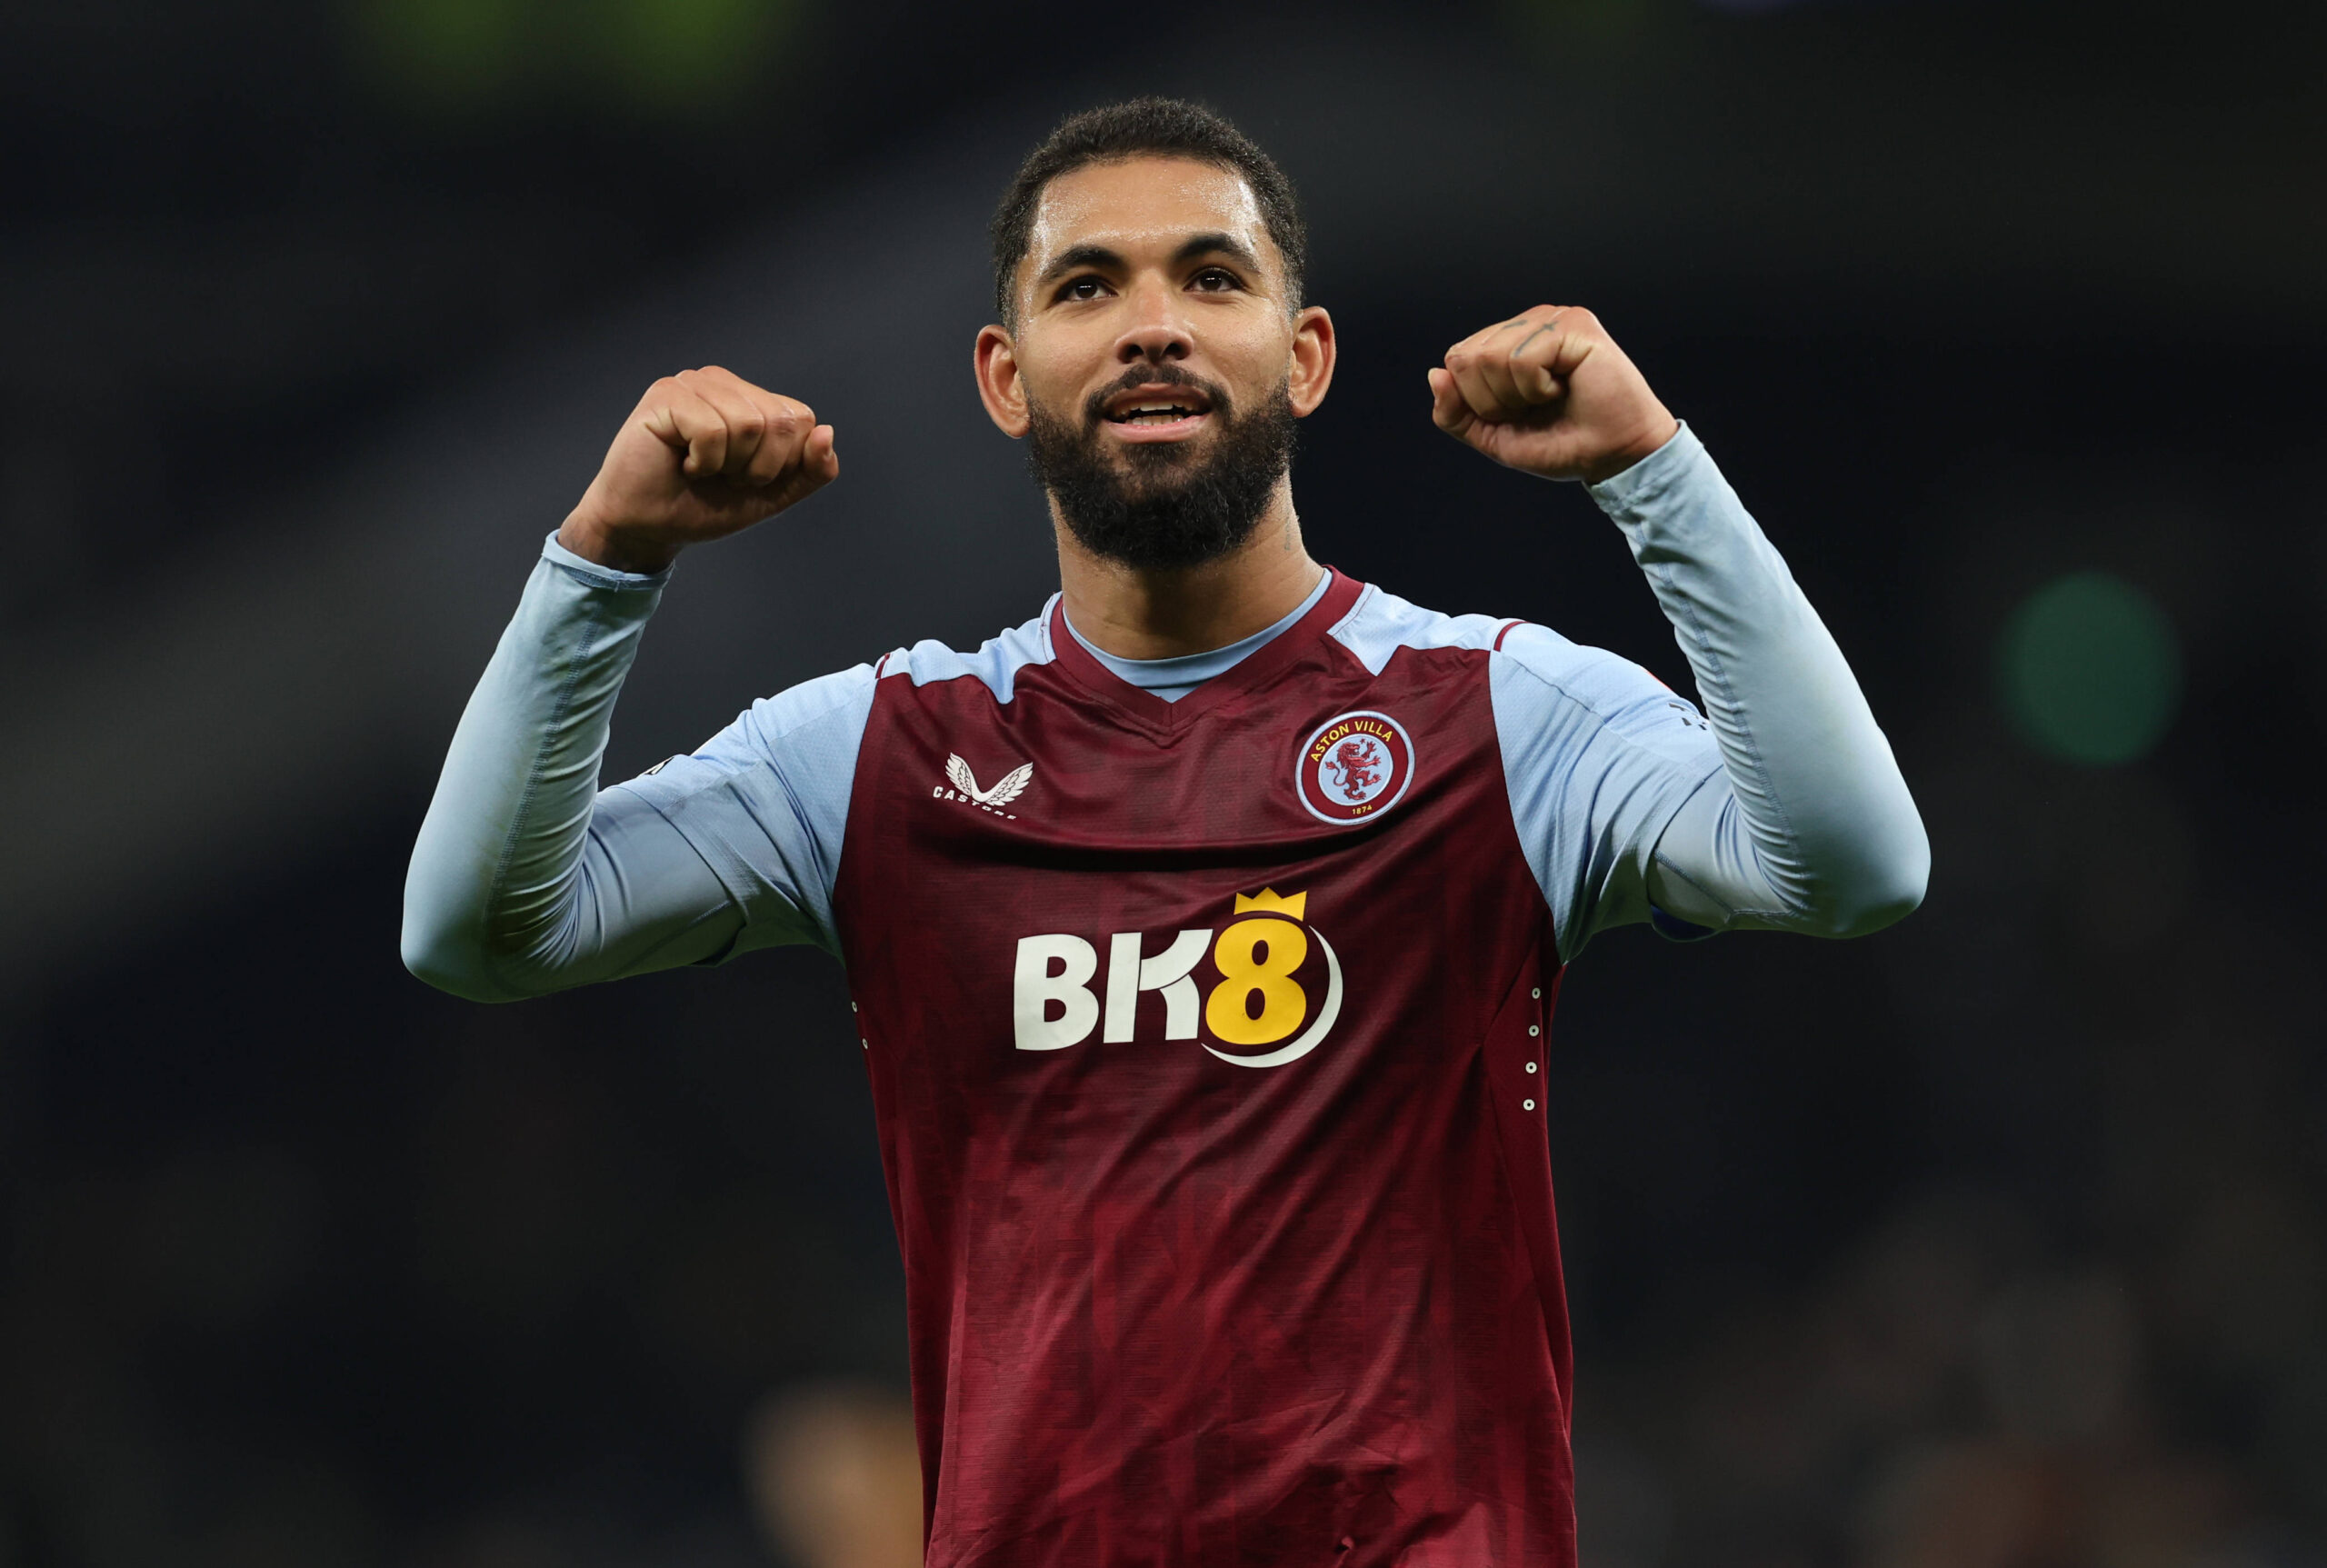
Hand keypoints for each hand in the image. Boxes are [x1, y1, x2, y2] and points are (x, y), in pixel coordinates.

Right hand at [559, 366, 838, 572]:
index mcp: (752, 398)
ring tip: (700, 469)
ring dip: (728, 465)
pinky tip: (682, 463)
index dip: (783, 463)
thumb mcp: (772, 494)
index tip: (747, 477)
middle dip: (759, 467)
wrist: (647, 527)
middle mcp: (724, 382)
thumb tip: (826, 432)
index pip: (801, 419)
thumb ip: (810, 470)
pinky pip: (713, 430)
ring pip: (749, 424)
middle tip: (722, 475)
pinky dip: (703, 461)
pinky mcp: (666, 394)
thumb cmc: (702, 505)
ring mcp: (694, 383)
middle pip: (780, 421)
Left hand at [1428, 307, 1677, 484]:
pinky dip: (1538, 388)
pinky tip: (1565, 387)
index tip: (1516, 413)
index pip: (1457, 359)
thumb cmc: (1562, 443)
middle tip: (1533, 407)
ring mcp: (1551, 319)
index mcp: (1506, 342)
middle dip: (1492, 400)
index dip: (1476, 400)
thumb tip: (1436, 374)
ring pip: (1490, 356)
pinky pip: (1521, 358)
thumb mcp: (1494, 436)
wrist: (1613, 455)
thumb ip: (1456, 413)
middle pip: (1466, 357)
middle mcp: (1527, 323)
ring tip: (1550, 397)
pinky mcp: (1573, 324)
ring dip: (1516, 395)